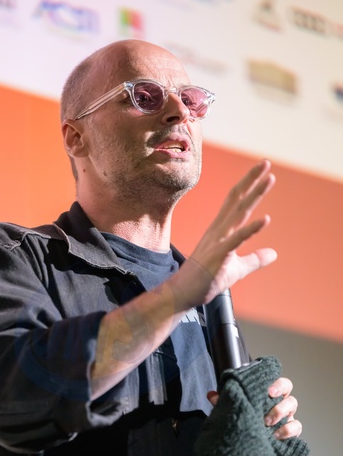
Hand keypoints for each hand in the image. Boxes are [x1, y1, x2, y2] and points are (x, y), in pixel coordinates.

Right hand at [186, 159, 276, 304]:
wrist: (182, 293)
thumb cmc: (206, 280)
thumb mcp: (236, 269)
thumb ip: (255, 259)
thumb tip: (273, 253)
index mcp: (221, 230)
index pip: (236, 202)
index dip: (249, 185)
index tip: (262, 170)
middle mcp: (219, 231)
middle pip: (237, 200)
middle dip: (252, 181)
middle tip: (266, 162)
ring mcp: (219, 241)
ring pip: (239, 213)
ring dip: (255, 195)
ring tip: (269, 179)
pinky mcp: (219, 255)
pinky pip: (237, 239)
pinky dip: (251, 229)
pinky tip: (265, 219)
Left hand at [208, 376, 301, 440]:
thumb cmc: (243, 429)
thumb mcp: (231, 415)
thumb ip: (223, 404)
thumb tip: (211, 394)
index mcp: (264, 395)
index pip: (271, 379)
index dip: (272, 380)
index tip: (266, 388)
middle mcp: (277, 402)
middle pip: (287, 387)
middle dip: (280, 390)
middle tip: (269, 397)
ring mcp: (286, 417)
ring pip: (292, 404)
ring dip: (280, 411)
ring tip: (267, 422)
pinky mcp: (291, 433)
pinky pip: (296, 426)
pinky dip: (288, 430)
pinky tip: (275, 436)